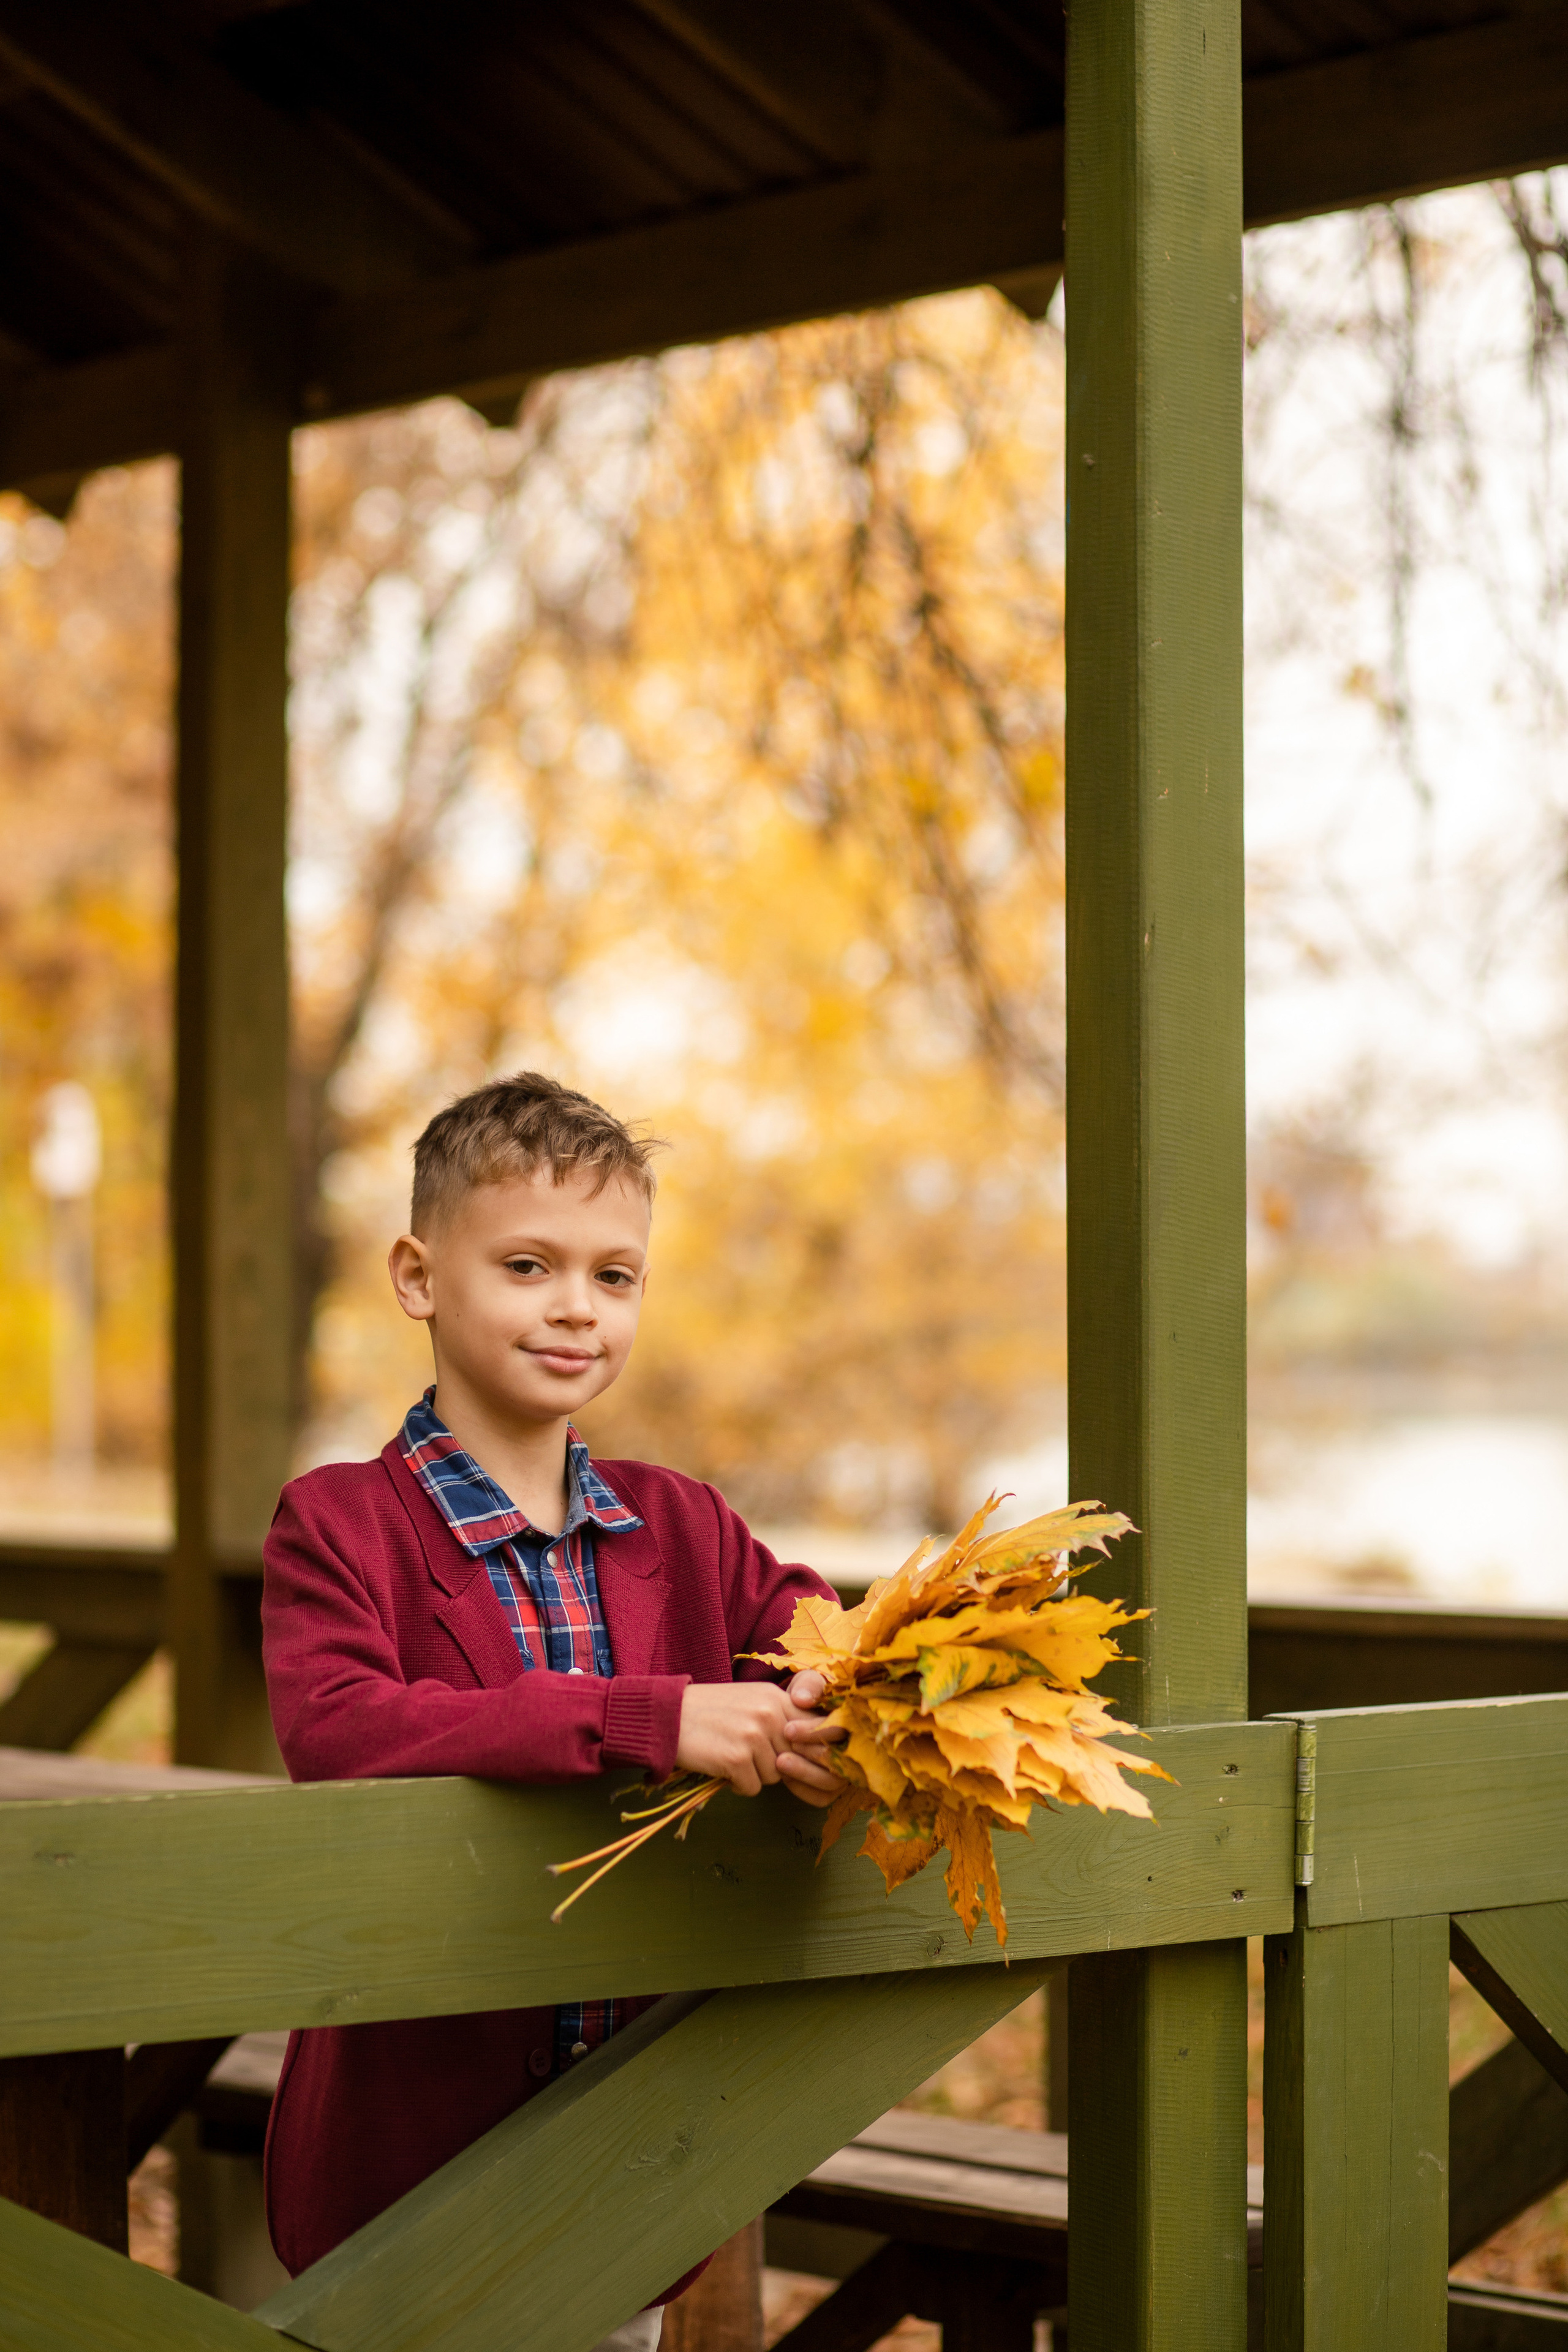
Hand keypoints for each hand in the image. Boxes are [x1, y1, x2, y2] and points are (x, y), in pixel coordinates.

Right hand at [676, 1683, 804, 1795]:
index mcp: (775, 1697)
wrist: (667, 1715)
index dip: (804, 1749)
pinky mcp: (737, 1759)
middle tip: (747, 1753)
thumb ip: (782, 1717)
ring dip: (753, 1774)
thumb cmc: (710, 1711)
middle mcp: (769, 1713)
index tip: (789, 1754)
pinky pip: (752, 1788)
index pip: (813, 1730)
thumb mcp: (752, 1701)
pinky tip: (721, 1766)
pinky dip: (737, 1784)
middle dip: (773, 1764)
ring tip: (730, 1754)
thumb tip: (812, 1749)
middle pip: (793, 1759)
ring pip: (774, 1777)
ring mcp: (754, 1735)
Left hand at [776, 1668, 848, 1809]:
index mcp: (854, 1720)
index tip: (788, 1730)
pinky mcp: (833, 1786)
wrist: (795, 1713)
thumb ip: (808, 1685)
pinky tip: (784, 1777)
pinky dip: (802, 1789)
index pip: (842, 1731)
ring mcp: (846, 1770)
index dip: (816, 1731)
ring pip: (832, 1782)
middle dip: (810, 1754)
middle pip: (841, 1760)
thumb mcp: (808, 1683)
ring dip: (805, 1774)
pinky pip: (822, 1797)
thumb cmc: (806, 1696)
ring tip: (779, 1762)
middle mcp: (856, 1748)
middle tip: (784, 1746)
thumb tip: (802, 1699)